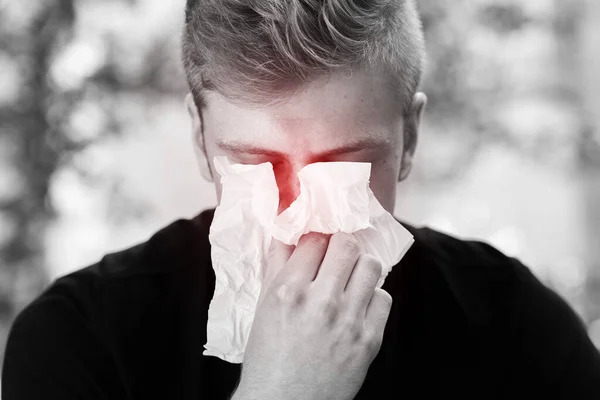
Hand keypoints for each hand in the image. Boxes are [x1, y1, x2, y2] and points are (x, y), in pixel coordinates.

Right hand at [234, 232, 391, 399]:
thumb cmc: (268, 357)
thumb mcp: (264, 306)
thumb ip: (277, 265)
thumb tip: (287, 231)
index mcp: (289, 291)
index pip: (314, 239)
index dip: (316, 238)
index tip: (318, 244)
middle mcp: (321, 302)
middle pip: (347, 245)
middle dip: (341, 246)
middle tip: (336, 257)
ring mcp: (348, 321)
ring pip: (371, 266)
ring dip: (360, 268)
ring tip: (349, 280)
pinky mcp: (369, 340)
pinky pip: (384, 298)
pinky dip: (372, 298)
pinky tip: (357, 307)